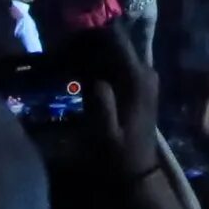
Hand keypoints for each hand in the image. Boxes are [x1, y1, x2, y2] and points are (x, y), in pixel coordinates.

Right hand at [64, 17, 163, 180]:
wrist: (138, 172)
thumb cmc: (119, 155)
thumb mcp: (106, 134)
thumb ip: (102, 105)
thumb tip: (95, 80)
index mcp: (137, 79)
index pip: (116, 39)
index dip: (90, 35)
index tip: (66, 41)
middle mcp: (145, 71)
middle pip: (116, 41)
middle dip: (89, 42)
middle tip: (63, 51)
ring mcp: (145, 77)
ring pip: (117, 51)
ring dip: (94, 52)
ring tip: (69, 61)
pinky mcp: (141, 84)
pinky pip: (120, 63)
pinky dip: (102, 63)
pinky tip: (83, 74)